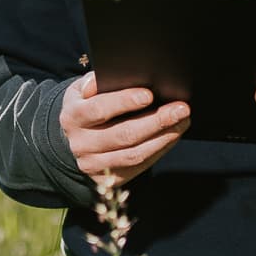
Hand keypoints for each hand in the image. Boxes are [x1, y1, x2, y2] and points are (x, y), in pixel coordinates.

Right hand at [61, 73, 188, 180]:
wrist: (74, 140)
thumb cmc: (86, 107)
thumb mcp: (82, 91)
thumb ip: (94, 82)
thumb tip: (109, 76)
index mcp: (72, 117)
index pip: (100, 109)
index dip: (124, 101)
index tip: (149, 94)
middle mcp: (80, 144)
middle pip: (123, 135)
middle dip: (156, 121)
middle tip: (181, 109)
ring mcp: (93, 164)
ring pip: (134, 154)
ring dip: (163, 138)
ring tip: (182, 122)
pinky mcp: (106, 179)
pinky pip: (138, 167)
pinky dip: (159, 151)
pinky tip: (172, 136)